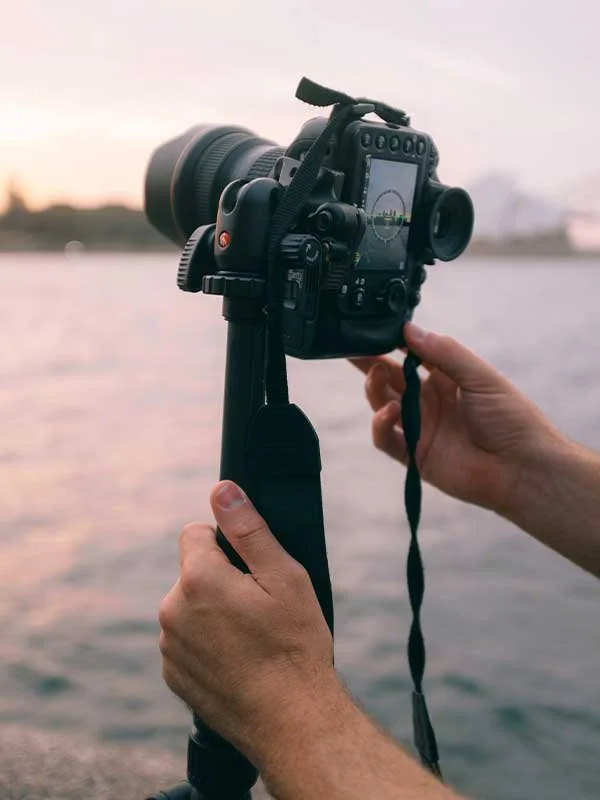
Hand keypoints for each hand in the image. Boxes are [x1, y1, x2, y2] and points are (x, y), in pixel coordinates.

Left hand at [158, 481, 339, 764]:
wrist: (292, 721)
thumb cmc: (294, 646)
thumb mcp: (284, 576)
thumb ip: (248, 529)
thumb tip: (222, 490)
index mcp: (198, 579)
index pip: (196, 532)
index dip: (226, 543)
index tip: (251, 568)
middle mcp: (172, 610)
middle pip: (193, 571)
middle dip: (220, 578)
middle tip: (258, 607)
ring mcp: (169, 646)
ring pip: (189, 606)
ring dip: (211, 611)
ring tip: (250, 637)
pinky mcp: (172, 674)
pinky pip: (185, 640)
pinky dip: (206, 642)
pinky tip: (237, 659)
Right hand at [351, 322, 563, 514]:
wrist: (523, 469)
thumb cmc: (511, 418)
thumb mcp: (480, 376)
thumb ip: (444, 353)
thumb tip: (409, 329)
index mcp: (447, 379)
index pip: (412, 355)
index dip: (393, 342)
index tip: (376, 328)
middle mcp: (430, 401)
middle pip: (390, 378)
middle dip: (370, 362)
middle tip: (352, 347)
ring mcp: (420, 428)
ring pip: (383, 404)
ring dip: (374, 388)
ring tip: (376, 373)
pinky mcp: (415, 456)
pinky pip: (387, 439)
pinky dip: (381, 424)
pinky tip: (390, 412)